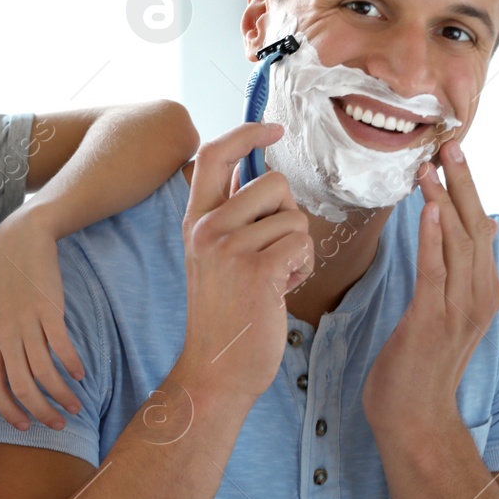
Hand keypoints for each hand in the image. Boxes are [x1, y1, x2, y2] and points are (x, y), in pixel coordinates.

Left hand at [0, 208, 85, 430]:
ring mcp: (25, 323)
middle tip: (59, 424)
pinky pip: (61, 347)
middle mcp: (4, 335)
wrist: (19, 243)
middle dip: (42, 412)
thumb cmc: (8, 285)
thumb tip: (12, 383)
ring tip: (76, 405)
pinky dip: (72, 365)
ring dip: (62, 395)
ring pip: (44, 373)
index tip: (27, 426)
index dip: (10, 411)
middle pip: (22, 387)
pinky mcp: (47, 310)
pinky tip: (81, 374)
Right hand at [173, 122, 313, 407]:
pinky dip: (302, 268)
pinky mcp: (255, 270)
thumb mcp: (213, 257)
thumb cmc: (225, 315)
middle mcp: (206, 228)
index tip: (273, 129)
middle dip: (288, 215)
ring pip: (293, 216)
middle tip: (274, 253)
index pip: (213, 154)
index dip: (246, 133)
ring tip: (276, 277)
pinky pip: (301, 244)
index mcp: (195, 220)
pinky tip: (282, 290)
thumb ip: (230, 217)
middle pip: (273, 183)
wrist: (216, 369)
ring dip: (298, 247)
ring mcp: (228, 247)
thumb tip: (258, 176)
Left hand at [361, 139, 498, 435]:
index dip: (468, 189)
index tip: (455, 154)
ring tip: (434, 167)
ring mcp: (461, 310)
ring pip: (460, 243)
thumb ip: (460, 269)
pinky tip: (430, 209)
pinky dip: (435, 237)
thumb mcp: (445, 308)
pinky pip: (437, 271)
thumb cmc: (420, 362)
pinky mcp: (435, 320)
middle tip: (450, 145)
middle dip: (463, 184)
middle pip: (475, 228)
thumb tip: (479, 225)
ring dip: (447, 201)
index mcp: (484, 290)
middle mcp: (481, 296)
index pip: (479, 228)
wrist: (413, 415)